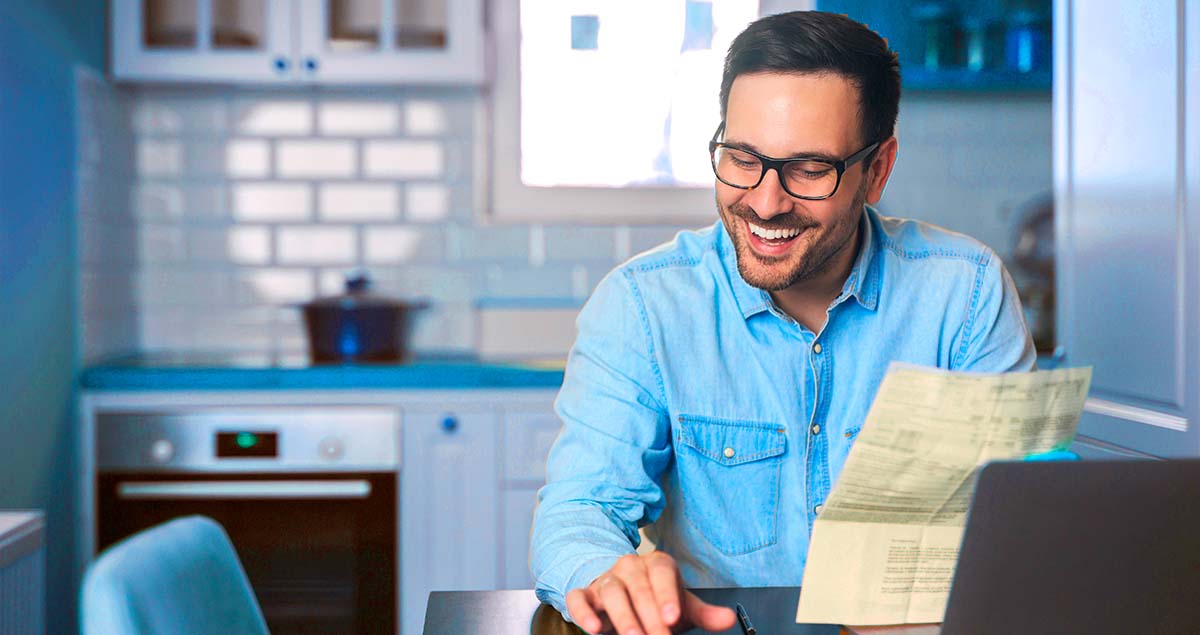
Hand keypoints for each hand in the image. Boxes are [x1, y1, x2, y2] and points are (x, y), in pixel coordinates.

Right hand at [564, 552, 736, 634]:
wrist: (623, 593)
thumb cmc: (656, 600)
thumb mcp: (681, 606)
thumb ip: (704, 613)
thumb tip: (728, 619)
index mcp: (657, 564)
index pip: (662, 573)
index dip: (667, 595)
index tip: (673, 618)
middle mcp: (630, 567)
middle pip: (639, 587)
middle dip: (649, 616)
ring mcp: (606, 579)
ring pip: (611, 592)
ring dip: (622, 616)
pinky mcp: (585, 594)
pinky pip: (579, 598)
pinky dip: (583, 612)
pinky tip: (592, 628)